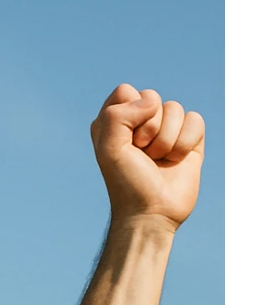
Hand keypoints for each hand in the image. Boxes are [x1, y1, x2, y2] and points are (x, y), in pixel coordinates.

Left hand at [90, 83, 204, 230]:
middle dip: (148, 129)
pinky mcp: (189, 139)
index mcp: (114, 120)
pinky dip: (186, 142)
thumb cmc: (126, 183)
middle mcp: (139, 121)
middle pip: (152, 97)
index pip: (126, 91)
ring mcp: (166, 129)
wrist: (151, 213)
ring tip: (158, 160)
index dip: (129, 114)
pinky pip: (195, 119)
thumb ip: (117, 115)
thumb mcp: (109, 149)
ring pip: (175, 108)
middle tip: (142, 155)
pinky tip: (176, 160)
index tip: (126, 143)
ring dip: (166, 140)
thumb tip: (152, 101)